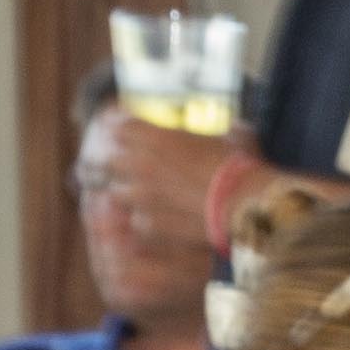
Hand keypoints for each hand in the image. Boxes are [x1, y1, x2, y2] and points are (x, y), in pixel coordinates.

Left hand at [100, 116, 245, 250]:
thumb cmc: (241, 167)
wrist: (246, 205)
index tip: (126, 136)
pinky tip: (163, 221)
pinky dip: (147, 222)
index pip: (116, 126)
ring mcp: (140, 196)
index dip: (120, 132)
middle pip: (104, 160)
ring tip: (144, 198)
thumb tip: (239, 129)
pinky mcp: (148, 223)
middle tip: (118, 169)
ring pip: (116, 193)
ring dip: (127, 195)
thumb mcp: (233, 138)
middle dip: (110, 164)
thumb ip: (226, 131)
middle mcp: (138, 163)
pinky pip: (137, 221)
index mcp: (153, 135)